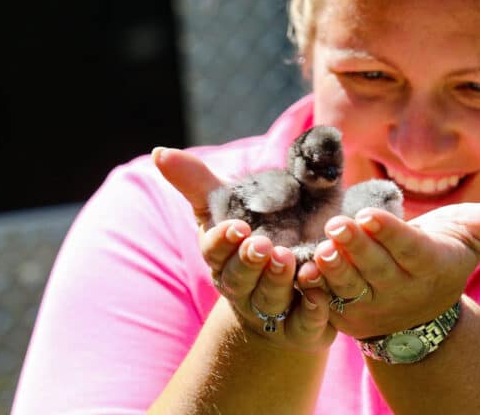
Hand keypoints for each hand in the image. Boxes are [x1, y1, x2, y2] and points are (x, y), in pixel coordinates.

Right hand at [153, 147, 336, 351]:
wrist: (285, 291)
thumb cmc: (253, 238)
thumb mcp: (227, 208)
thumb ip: (198, 182)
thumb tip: (159, 153)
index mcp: (222, 258)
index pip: (215, 252)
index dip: (224, 240)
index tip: (238, 226)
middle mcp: (242, 287)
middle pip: (239, 279)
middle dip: (250, 263)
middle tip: (264, 244)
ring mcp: (270, 310)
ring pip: (269, 300)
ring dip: (278, 282)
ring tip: (292, 260)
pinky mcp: (300, 327)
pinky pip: (303, 324)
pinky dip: (311, 311)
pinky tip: (320, 295)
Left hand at [311, 190, 479, 337]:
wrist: (419, 310)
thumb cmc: (443, 257)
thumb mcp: (475, 234)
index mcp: (429, 263)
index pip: (408, 247)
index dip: (389, 232)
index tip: (369, 213)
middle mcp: (400, 287)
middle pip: (375, 266)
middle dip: (356, 246)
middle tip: (337, 224)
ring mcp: (372, 304)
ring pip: (349, 284)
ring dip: (333, 269)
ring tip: (321, 249)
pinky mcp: (346, 313)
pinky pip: (327, 301)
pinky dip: (314, 289)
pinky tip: (301, 273)